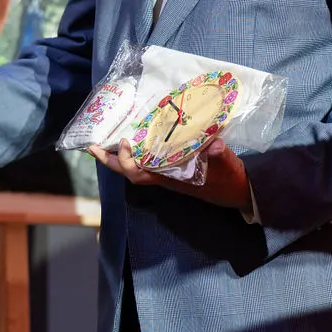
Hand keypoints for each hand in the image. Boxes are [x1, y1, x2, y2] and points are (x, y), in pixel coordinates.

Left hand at [89, 135, 253, 210]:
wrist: (240, 192)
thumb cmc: (230, 180)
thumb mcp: (227, 165)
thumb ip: (219, 155)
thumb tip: (213, 144)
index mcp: (169, 176)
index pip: (138, 173)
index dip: (126, 159)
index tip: (125, 141)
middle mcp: (163, 176)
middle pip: (128, 172)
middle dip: (109, 160)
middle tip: (92, 145)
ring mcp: (167, 174)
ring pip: (136, 167)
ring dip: (120, 156)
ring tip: (107, 141)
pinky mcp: (174, 169)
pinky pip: (148, 162)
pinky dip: (138, 152)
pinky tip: (138, 140)